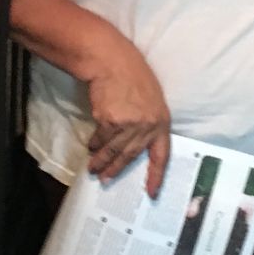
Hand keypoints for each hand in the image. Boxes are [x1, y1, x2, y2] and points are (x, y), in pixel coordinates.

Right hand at [84, 35, 171, 196]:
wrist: (113, 62)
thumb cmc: (134, 76)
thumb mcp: (151, 99)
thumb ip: (148, 121)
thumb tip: (137, 142)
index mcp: (161, 121)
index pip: (161, 155)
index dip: (157, 176)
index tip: (152, 192)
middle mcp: (146, 126)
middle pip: (130, 156)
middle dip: (116, 170)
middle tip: (106, 180)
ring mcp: (128, 124)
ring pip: (113, 150)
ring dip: (101, 161)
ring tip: (93, 168)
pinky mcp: (110, 121)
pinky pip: (101, 138)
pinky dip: (95, 143)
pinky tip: (91, 146)